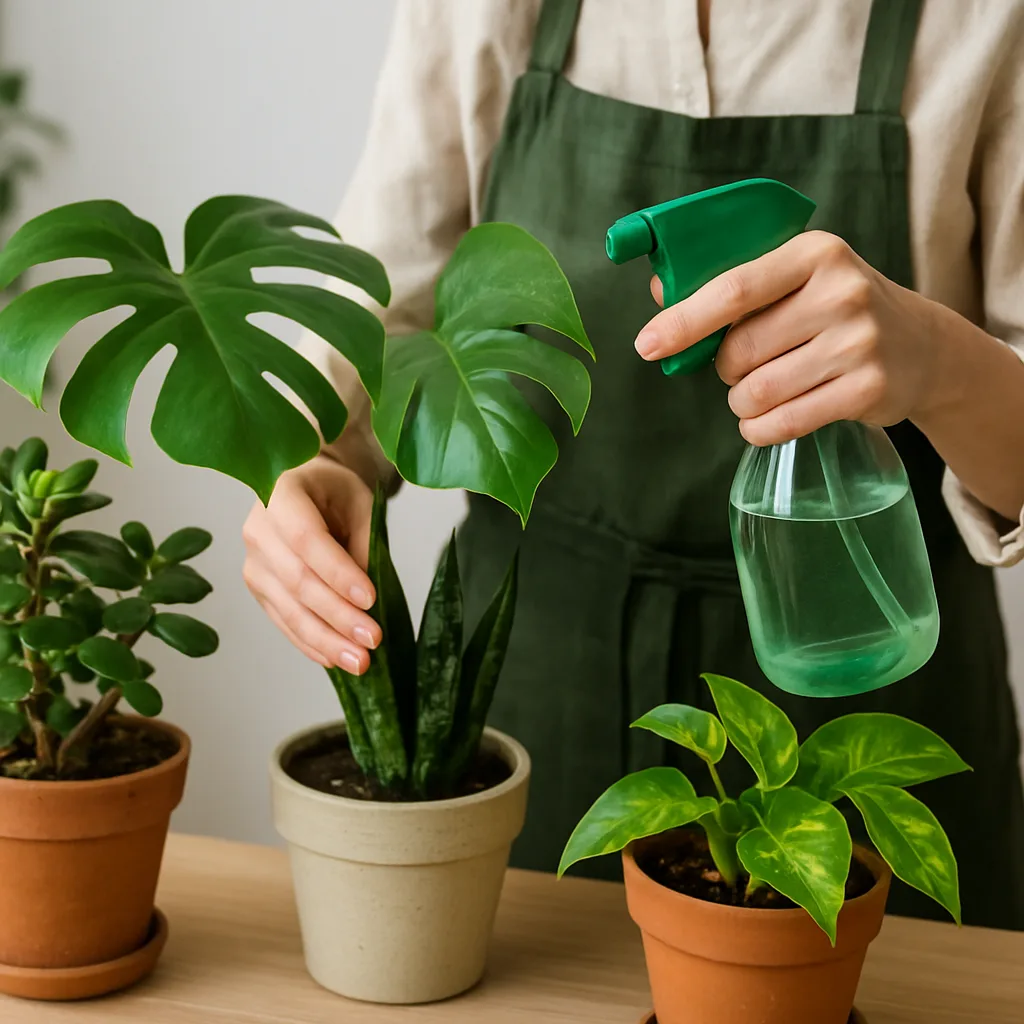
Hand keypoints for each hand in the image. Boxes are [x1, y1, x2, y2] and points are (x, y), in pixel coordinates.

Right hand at [242, 457, 380, 673]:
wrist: (306, 489)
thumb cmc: (336, 492)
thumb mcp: (360, 502)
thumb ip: (364, 543)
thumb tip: (366, 600)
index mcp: (280, 495)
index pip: (307, 540)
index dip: (338, 573)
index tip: (370, 599)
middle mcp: (258, 530)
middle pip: (298, 582)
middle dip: (338, 616)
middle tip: (372, 640)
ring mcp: (254, 564)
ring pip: (290, 609)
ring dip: (326, 640)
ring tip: (359, 661)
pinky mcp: (259, 590)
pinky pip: (285, 622)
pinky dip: (311, 643)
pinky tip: (334, 660)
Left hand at [634, 231, 945, 445]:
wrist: (921, 347)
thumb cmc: (834, 310)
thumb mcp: (794, 280)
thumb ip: (730, 283)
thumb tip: (659, 291)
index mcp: (814, 253)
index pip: (733, 289)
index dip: (683, 321)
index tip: (647, 345)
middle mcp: (842, 292)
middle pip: (740, 350)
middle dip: (724, 369)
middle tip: (742, 366)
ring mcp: (859, 343)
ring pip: (757, 392)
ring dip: (741, 402)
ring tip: (757, 392)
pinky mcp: (868, 389)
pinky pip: (784, 423)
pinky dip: (759, 429)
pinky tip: (764, 421)